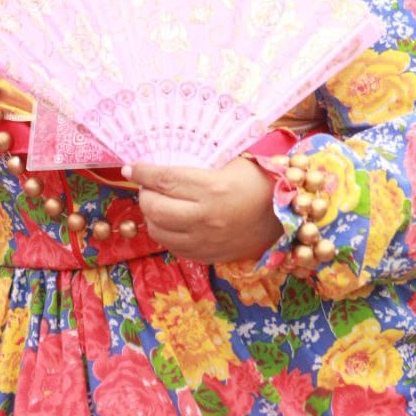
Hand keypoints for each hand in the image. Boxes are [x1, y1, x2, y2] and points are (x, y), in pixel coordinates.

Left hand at [125, 157, 282, 263]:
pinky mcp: (207, 256)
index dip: (142, 172)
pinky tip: (174, 221)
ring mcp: (205, 241)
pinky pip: (172, 247)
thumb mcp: (231, 162)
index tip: (131, 167)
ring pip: (158, 231)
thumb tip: (163, 159)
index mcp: (212, 188)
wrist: (284, 218)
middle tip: (149, 185)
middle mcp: (205, 218)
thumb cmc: (258, 181)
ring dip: (152, 215)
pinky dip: (166, 233)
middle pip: (154, 208)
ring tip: (160, 203)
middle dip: (144, 194)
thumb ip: (198, 162)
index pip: (164, 180)